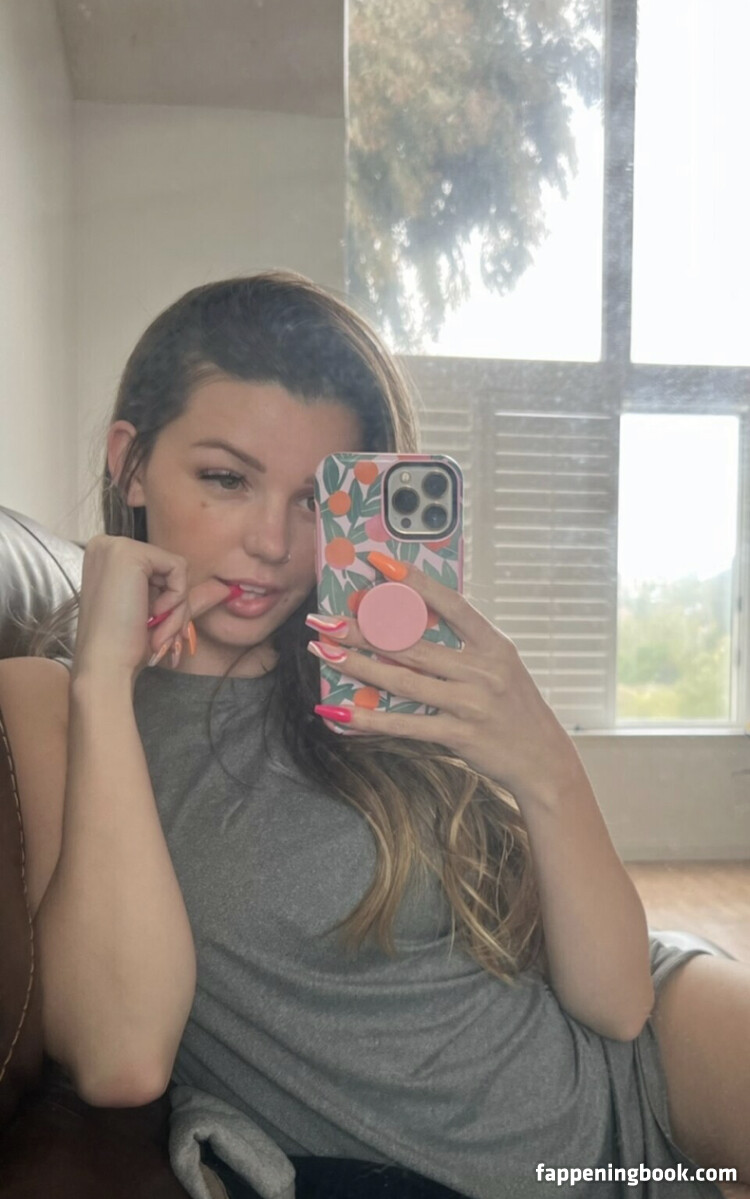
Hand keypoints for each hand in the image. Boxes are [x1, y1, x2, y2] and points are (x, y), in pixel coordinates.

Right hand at [72, 534, 233, 681]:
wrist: (106, 666)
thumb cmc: (124, 647)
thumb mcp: (157, 616)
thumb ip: (183, 597)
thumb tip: (223, 589)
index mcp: (107, 557)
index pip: (158, 571)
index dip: (168, 603)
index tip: (160, 634)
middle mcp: (106, 545)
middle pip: (168, 569)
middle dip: (175, 608)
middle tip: (163, 640)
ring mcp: (115, 546)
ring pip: (176, 570)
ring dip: (177, 609)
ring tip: (158, 634)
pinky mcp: (128, 553)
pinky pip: (178, 568)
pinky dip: (175, 599)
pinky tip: (152, 616)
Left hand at [308, 557, 582, 807]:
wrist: (542, 759)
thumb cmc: (514, 708)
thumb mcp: (501, 666)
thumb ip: (464, 645)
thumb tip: (409, 624)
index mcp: (494, 645)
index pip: (451, 604)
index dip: (415, 582)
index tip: (379, 564)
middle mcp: (482, 670)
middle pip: (412, 644)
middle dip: (362, 629)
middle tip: (323, 619)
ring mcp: (471, 703)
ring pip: (402, 680)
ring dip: (357, 665)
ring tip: (324, 652)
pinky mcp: (459, 735)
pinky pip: (406, 724)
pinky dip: (369, 718)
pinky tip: (341, 712)